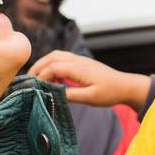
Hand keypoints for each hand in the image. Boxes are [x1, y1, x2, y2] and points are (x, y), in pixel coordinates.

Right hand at [28, 49, 149, 110]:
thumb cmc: (110, 93)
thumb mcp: (90, 98)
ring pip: (56, 55)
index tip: (34, 88)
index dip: (41, 77)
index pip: (53, 68)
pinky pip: (62, 58)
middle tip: (29, 80)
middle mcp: (77, 60)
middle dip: (38, 67)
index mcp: (78, 68)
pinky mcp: (81, 62)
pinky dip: (52, 63)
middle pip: (51, 58)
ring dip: (44, 63)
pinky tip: (51, 76)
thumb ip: (71, 95)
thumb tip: (53, 93)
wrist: (125, 86)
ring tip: (36, 77)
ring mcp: (80, 60)